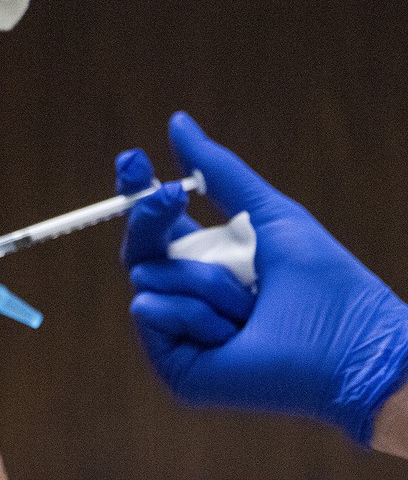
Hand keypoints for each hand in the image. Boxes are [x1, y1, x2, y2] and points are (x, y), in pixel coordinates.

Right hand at [118, 111, 407, 444]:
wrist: (353, 349)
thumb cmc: (326, 286)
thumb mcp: (268, 214)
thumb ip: (220, 171)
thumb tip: (177, 121)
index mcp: (207, 262)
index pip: (156, 225)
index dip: (138, 193)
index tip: (133, 159)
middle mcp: (187, 297)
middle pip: (138, 245)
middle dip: (150, 216)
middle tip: (170, 196)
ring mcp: (179, 333)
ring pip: (148, 276)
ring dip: (203, 281)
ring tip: (250, 306)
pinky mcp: (174, 366)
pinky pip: (149, 312)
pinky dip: (193, 313)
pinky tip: (233, 333)